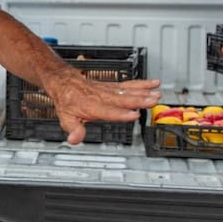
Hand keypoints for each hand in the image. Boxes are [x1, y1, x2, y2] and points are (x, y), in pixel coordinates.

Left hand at [44, 73, 161, 144]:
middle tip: (153, 101)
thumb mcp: (66, 118)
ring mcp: (109, 91)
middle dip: (138, 101)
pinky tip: (153, 84)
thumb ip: (73, 129)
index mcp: (91, 106)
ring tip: (157, 94)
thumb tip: (75, 139)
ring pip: (128, 91)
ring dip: (143, 92)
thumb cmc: (67, 101)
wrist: (65, 82)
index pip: (108, 111)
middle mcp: (102, 97)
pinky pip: (128, 85)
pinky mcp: (113, 87)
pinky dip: (142, 84)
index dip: (121, 113)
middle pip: (122, 99)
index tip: (134, 115)